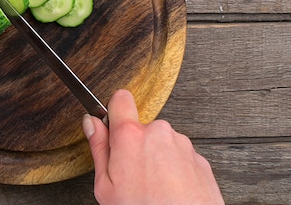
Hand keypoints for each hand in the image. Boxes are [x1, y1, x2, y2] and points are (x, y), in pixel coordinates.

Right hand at [83, 89, 224, 204]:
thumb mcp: (106, 186)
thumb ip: (98, 148)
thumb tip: (91, 123)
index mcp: (130, 136)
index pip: (120, 99)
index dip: (114, 110)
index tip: (112, 124)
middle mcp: (159, 132)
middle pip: (141, 128)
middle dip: (135, 145)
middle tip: (131, 175)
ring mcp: (182, 145)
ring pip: (161, 143)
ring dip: (156, 159)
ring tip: (153, 188)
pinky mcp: (199, 159)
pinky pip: (180, 157)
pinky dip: (175, 171)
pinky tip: (169, 191)